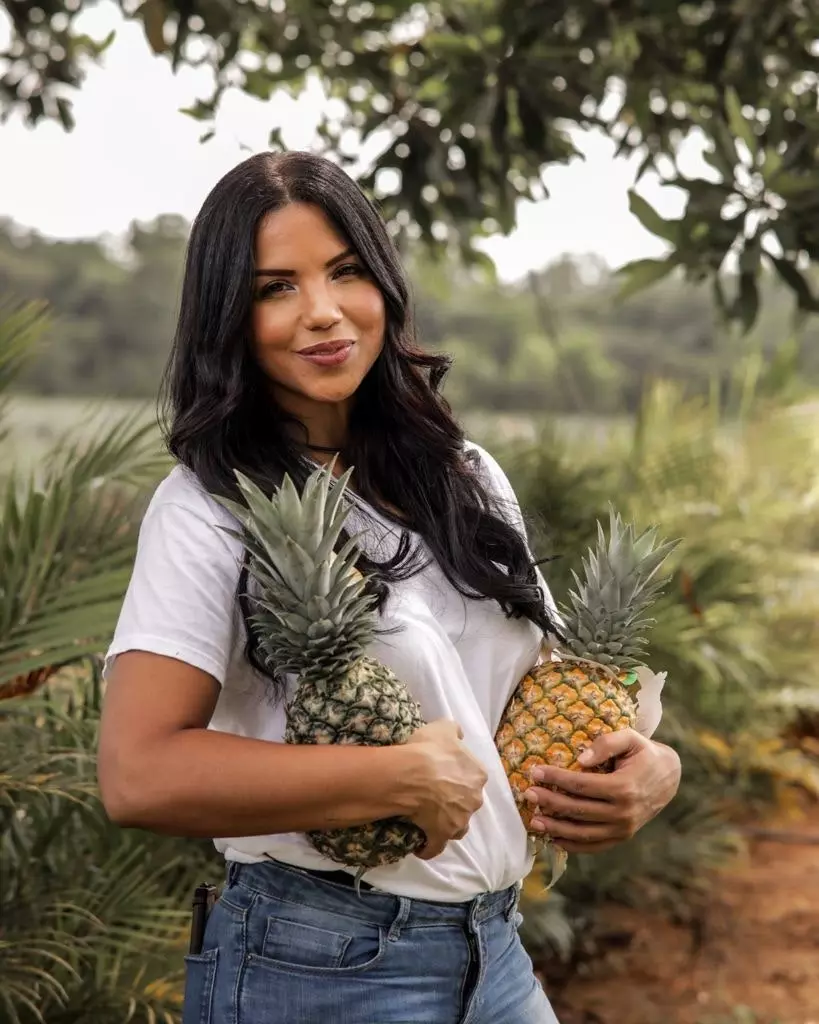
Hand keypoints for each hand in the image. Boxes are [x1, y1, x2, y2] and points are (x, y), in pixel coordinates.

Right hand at [405, 719, 487, 859]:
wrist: (413, 775)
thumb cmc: (429, 750)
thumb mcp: (443, 728)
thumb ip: (455, 730)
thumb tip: (459, 736)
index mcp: (477, 775)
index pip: (473, 777)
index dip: (458, 776)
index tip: (444, 775)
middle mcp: (473, 800)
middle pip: (467, 802)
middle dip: (456, 801)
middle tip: (435, 795)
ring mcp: (459, 821)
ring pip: (457, 826)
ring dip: (448, 825)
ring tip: (430, 819)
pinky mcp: (441, 836)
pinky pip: (436, 847)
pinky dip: (429, 848)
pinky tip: (420, 846)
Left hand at [522, 729, 680, 853]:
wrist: (669, 777)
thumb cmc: (644, 753)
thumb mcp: (630, 738)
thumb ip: (607, 743)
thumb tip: (581, 759)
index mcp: (624, 788)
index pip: (581, 785)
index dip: (556, 778)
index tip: (535, 771)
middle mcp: (623, 813)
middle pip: (577, 810)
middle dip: (549, 802)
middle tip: (528, 794)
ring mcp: (623, 829)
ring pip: (583, 833)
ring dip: (555, 828)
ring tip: (534, 820)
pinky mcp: (622, 837)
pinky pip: (594, 846)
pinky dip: (572, 845)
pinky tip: (553, 838)